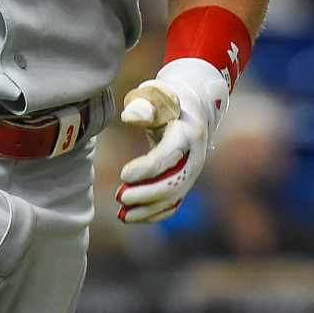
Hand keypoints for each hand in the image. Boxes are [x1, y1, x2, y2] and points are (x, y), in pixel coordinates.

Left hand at [116, 57, 229, 222]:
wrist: (193, 107)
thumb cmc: (166, 100)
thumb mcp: (156, 94)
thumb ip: (143, 105)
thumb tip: (129, 117)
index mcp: (187, 132)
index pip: (169, 155)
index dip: (147, 169)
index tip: (123, 175)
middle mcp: (194, 156)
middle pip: (174, 182)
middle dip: (147, 193)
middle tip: (120, 197)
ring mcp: (191, 171)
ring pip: (173, 197)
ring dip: (148, 209)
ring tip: (122, 214)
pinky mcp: (185, 181)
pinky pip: (173, 202)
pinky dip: (154, 213)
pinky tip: (133, 217)